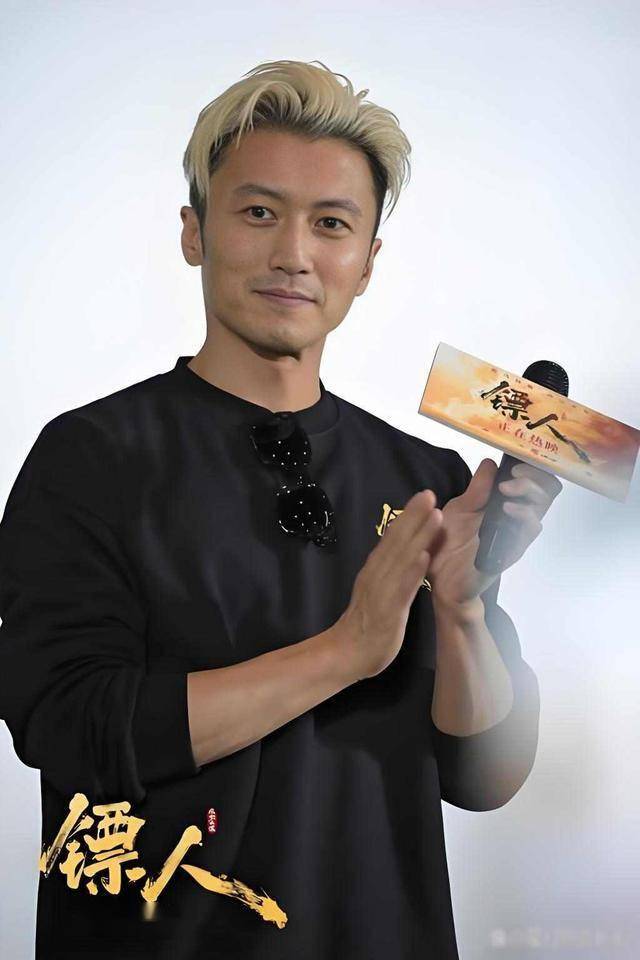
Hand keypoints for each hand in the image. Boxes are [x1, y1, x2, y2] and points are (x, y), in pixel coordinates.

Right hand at [337, 489, 443, 679]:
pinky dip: (413, 571)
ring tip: (435, 516)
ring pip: (402, 558)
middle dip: (415, 516)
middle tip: (430, 494)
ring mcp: (383, 590)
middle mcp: (378, 574)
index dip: (409, 516)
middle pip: (397, 540)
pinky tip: (424, 557)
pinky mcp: (389, 609)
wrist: (347, 652)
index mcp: (376, 569)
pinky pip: (402, 588)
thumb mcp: (378, 589)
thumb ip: (388, 570)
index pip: (392, 537)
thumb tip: (403, 551)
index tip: (424, 495)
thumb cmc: (366, 622)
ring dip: (419, 536)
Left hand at [426, 458, 562, 609]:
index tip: (515, 461)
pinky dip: (523, 515)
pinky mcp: (513, 550)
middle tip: (513, 474)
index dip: (532, 466)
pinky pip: (530, 531)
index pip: (533, 479)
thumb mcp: (460, 507)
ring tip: (506, 490)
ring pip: (541, 507)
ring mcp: (517, 533)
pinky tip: (507, 509)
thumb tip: (491, 462)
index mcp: (504, 502)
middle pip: (546, 490)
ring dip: (528, 491)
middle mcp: (516, 516)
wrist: (439, 575)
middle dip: (534, 476)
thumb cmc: (449, 541)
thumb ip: (477, 488)